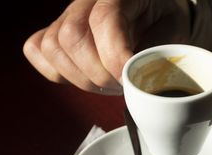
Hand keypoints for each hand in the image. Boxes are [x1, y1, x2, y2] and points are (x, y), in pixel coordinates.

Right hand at [23, 0, 190, 94]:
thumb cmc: (162, 21)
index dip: (115, 58)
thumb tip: (138, 78)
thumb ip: (157, 50)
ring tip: (106, 83)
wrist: (152, 12)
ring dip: (80, 78)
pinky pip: (37, 50)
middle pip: (72, 36)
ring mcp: (65, 14)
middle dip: (97, 74)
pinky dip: (56, 71)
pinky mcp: (52, 30)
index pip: (104, 21)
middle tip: (120, 86)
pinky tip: (81, 75)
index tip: (129, 81)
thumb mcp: (174, 30)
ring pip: (52, 47)